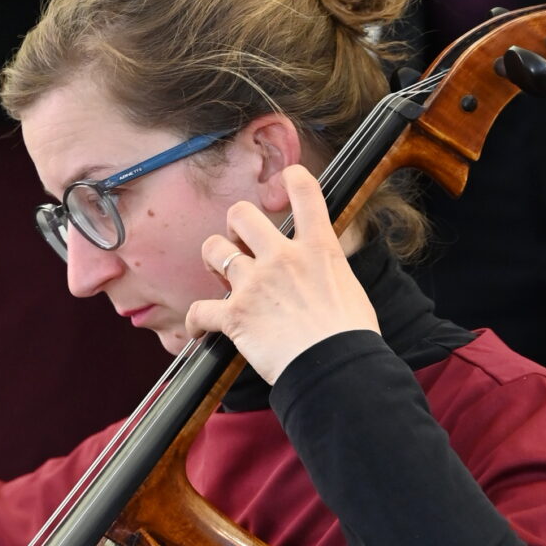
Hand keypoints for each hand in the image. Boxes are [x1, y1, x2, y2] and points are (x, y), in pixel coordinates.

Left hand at [184, 165, 377, 383]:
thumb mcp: (349, 288)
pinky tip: (200, 328)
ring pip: (213, 249)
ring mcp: (255, 283)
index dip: (292, 178)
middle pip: (241, 214)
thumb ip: (326, 272)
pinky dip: (196, 321)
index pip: (305, 190)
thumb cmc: (350, 337)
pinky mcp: (235, 315)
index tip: (285, 180)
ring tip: (220, 277)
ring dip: (213, 262)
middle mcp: (283, 257)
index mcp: (318, 248)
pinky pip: (198, 310)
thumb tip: (320, 278)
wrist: (336, 368)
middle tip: (240, 245)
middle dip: (235, 226)